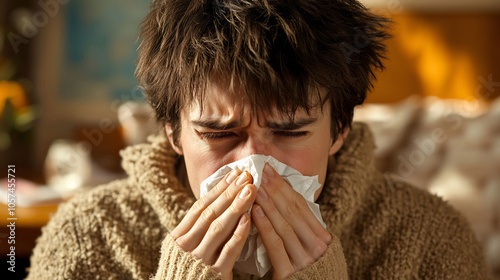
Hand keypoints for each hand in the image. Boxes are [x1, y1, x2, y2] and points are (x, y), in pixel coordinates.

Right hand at [171, 170, 256, 279]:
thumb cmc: (186, 273)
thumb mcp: (186, 249)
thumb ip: (198, 229)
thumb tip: (217, 202)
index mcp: (179, 236)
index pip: (200, 206)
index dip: (218, 189)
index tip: (233, 174)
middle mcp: (186, 245)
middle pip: (210, 212)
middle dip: (229, 192)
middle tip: (246, 175)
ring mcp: (199, 259)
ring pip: (218, 227)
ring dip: (236, 206)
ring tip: (251, 189)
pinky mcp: (214, 274)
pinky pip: (228, 250)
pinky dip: (239, 233)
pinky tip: (249, 218)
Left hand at [251, 164, 331, 279]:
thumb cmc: (307, 274)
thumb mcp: (309, 249)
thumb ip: (300, 230)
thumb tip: (281, 202)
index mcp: (322, 238)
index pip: (301, 205)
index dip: (284, 186)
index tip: (270, 170)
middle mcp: (317, 247)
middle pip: (293, 211)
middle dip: (275, 189)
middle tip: (260, 171)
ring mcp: (305, 260)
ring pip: (284, 225)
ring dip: (268, 203)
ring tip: (255, 187)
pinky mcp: (289, 272)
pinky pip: (276, 244)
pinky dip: (265, 226)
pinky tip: (255, 211)